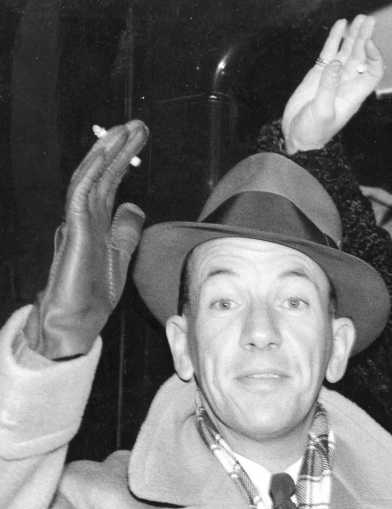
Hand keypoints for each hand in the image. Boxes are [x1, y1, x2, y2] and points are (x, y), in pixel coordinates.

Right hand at [24, 120, 147, 358]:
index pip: (111, 183)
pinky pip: (80, 196)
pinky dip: (91, 174)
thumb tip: (134, 206)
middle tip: (138, 124)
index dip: (124, 159)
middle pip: (103, 175)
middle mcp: (85, 217)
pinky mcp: (73, 232)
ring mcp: (77, 223)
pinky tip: (103, 156)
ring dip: (107, 153)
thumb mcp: (120, 257)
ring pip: (90, 179)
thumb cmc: (93, 294)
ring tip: (124, 131)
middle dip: (120, 148)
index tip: (139, 138)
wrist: (75, 321)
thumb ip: (125, 231)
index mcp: (97, 222)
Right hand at [282, 15, 383, 153]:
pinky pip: (330, 52)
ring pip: (347, 52)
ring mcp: (333, 77)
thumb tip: (335, 63)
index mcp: (353, 95)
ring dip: (353, 36)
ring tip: (358, 19)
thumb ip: (328, 87)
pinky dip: (335, 39)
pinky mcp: (318, 74)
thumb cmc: (312, 132)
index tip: (369, 43)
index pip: (372, 73)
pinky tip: (340, 25)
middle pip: (361, 57)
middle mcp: (346, 84)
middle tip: (368, 20)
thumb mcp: (322, 111)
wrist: (295, 136)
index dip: (374, 57)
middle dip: (365, 38)